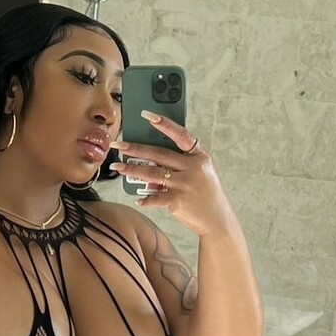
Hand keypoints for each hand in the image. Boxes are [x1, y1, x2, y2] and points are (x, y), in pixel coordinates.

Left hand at [110, 111, 231, 238]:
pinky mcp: (178, 201)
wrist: (217, 220)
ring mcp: (185, 184)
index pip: (180, 135)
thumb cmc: (206, 194)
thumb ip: (180, 164)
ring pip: (152, 174)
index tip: (146, 115)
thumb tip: (150, 158)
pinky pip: (155, 198)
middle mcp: (193, 168)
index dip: (164, 124)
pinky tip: (137, 199)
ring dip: (132, 170)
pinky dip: (145, 199)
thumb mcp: (200, 172)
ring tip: (117, 167)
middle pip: (159, 154)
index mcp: (199, 156)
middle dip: (135, 148)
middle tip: (118, 145)